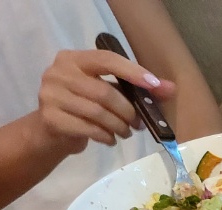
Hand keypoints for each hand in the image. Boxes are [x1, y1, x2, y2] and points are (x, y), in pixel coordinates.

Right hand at [34, 49, 176, 154]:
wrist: (52, 131)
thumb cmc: (85, 107)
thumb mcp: (108, 93)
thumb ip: (137, 89)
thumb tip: (170, 88)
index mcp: (73, 59)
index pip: (106, 59)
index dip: (132, 72)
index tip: (154, 84)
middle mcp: (58, 72)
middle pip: (104, 91)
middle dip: (127, 110)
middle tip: (138, 123)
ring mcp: (50, 95)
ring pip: (97, 112)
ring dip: (119, 126)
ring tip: (126, 132)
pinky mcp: (51, 118)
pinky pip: (88, 128)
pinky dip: (106, 136)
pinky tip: (111, 139)